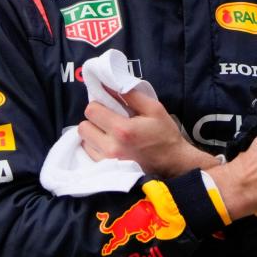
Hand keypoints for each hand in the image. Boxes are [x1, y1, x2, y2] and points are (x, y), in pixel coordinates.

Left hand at [78, 89, 217, 176]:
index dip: (99, 104)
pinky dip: (95, 147)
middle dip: (95, 119)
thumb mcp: (154, 108)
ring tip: (110, 134)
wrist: (173, 164)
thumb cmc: (164, 134)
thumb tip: (109, 84)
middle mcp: (110, 147)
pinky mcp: (105, 171)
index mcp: (122, 129)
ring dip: (94, 134)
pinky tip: (109, 145)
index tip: (109, 105)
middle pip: (84, 126)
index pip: (92, 110)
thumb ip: (130, 95)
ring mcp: (106, 162)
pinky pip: (88, 154)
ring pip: (84, 141)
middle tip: (109, 120)